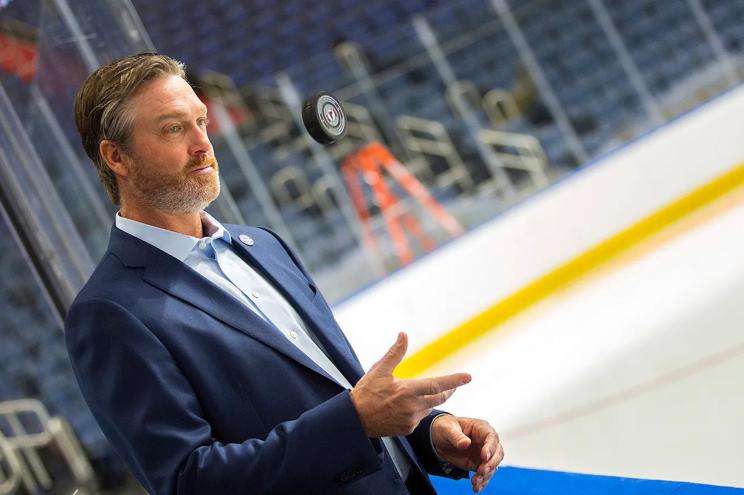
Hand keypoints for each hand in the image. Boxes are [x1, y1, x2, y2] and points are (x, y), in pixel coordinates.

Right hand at [349, 332, 470, 437]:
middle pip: (439, 398)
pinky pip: (419, 418)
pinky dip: (418, 410)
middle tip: (455, 385)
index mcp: (407, 391)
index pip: (437, 384)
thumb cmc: (366, 393)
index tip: (469, 377)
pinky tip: (407, 406)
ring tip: (423, 393)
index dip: (454, 380)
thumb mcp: (379, 370)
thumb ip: (395, 353)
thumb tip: (403, 335)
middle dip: (449, 390)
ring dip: (430, 399)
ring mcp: (410, 420)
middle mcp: (412, 407)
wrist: (354, 419)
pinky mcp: (407, 429)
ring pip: (429, 407)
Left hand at [431, 415, 503, 492]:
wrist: (439, 438)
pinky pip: (485, 474)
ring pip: (492, 466)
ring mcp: (483, 454)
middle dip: (491, 464)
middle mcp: (485, 441)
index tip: (484, 457)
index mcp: (481, 428)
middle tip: (481, 471)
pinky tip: (476, 488)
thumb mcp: (447, 429)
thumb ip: (456, 436)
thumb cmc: (445, 428)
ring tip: (475, 482)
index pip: (491, 437)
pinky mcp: (478, 464)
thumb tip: (466, 444)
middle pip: (497, 453)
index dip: (490, 447)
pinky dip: (482, 482)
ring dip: (486, 475)